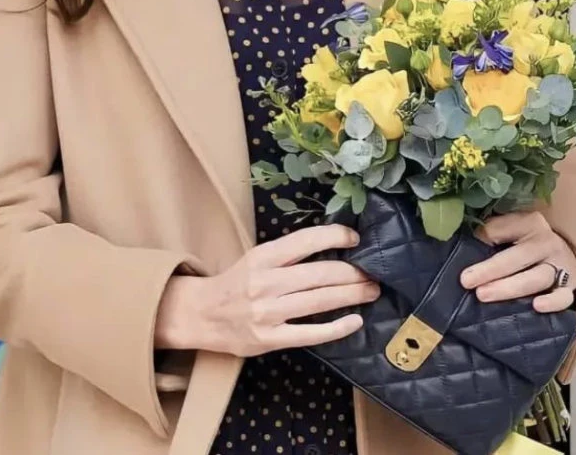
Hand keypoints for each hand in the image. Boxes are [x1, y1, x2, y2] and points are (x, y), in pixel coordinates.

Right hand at [155, 225, 378, 355]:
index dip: (333, 237)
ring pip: (319, 301)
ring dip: (351, 296)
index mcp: (262, 257)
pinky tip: (354, 321)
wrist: (201, 315)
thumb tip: (330, 248)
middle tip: (374, 272)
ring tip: (371, 291)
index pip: (304, 241)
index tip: (355, 238)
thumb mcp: (255, 259)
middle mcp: (265, 282)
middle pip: (318, 274)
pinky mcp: (270, 339)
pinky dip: (336, 328)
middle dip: (352, 273)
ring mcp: (268, 312)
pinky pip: (310, 333)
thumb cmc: (235, 283)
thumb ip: (287, 256)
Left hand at [459, 211, 575, 313]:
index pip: (503, 229)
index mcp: (529, 223)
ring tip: (484, 295)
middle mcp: (546, 242)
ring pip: (536, 278)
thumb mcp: (511, 230)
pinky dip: (553, 302)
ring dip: (509, 288)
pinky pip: (564, 296)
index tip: (464, 247)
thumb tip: (465, 243)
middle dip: (490, 270)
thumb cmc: (526, 242)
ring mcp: (561, 265)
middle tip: (466, 280)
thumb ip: (491, 233)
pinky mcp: (571, 286)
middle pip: (517, 257)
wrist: (564, 253)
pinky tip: (536, 306)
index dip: (484, 237)